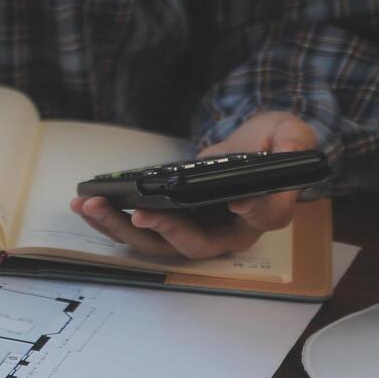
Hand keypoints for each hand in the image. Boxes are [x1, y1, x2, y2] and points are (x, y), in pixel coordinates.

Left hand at [69, 111, 317, 259]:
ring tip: (92, 205)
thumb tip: (291, 151)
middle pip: (195, 245)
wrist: (245, 150)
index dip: (251, 210)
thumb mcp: (288, 132)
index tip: (236, 199)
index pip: (263, 216)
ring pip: (158, 245)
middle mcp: (227, 232)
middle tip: (137, 213)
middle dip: (164, 230)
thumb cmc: (269, 144)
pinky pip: (137, 233)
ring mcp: (194, 232)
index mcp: (265, 211)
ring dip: (121, 228)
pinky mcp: (167, 226)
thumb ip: (293, 141)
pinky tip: (85, 203)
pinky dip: (109, 221)